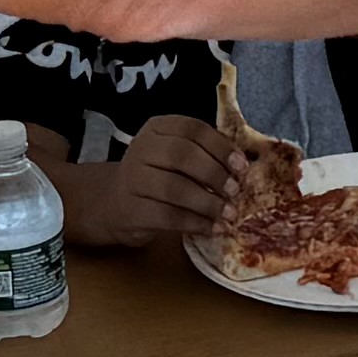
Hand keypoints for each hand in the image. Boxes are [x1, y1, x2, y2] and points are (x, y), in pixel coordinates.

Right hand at [61, 115, 236, 244]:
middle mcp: (142, 148)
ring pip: (175, 188)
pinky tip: (212, 229)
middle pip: (183, 155)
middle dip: (214, 174)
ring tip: (228, 214)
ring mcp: (132, 179)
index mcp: (158, 128)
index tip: (242, 166)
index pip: (193, 129)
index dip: (221, 147)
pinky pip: (167, 216)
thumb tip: (242, 170)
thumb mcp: (175, 156)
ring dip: (208, 203)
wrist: (115, 202)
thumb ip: (204, 155)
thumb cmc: (158, 175)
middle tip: (236, 191)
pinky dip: (195, 223)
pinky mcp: (131, 209)